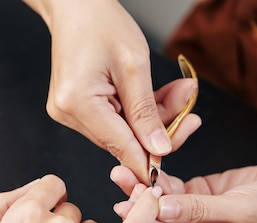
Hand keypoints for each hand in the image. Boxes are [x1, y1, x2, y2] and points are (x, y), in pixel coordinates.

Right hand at [23, 0, 200, 182]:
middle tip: (190, 109)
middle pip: (120, 140)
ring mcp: (67, 112)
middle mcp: (66, 113)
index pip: (118, 145)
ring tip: (179, 91)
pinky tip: (155, 94)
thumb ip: (147, 112)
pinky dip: (135, 111)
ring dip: (150, 117)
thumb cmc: (102, 24)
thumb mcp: (135, 66)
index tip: (168, 173)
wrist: (77, 7)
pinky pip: (111, 120)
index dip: (146, 160)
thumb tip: (158, 149)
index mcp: (77, 103)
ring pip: (119, 130)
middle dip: (157, 128)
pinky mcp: (73, 107)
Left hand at [111, 165, 256, 222]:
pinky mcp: (192, 202)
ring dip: (140, 193)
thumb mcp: (241, 211)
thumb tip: (159, 208)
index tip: (130, 204)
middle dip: (136, 212)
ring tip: (123, 173)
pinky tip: (142, 168)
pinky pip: (168, 193)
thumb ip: (198, 210)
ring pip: (156, 212)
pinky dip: (156, 182)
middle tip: (125, 188)